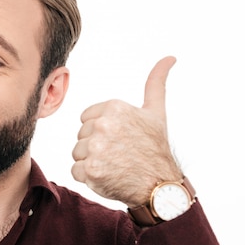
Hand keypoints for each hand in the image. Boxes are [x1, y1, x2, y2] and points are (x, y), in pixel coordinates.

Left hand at [71, 56, 181, 207]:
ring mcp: (96, 149)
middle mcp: (104, 125)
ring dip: (91, 162)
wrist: (159, 186)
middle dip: (96, 146)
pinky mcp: (90, 170)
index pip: (87, 118)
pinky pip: (75, 170)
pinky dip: (88, 177)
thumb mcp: (156, 112)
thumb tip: (169, 57)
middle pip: (81, 135)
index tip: (120, 139)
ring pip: (77, 153)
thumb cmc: (155, 148)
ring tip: (114, 165)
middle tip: (119, 154)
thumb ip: (155, 83)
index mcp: (114, 107)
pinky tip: (107, 176)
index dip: (102, 131)